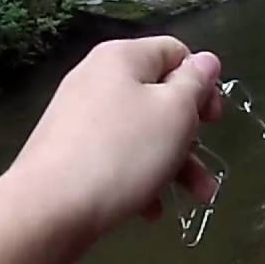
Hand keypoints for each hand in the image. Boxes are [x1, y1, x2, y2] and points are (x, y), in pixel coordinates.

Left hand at [9, 37, 222, 235]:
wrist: (49, 208)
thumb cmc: (122, 153)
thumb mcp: (174, 114)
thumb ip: (195, 84)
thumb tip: (205, 61)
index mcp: (122, 58)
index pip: (175, 53)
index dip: (203, 83)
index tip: (215, 120)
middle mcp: (97, 80)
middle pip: (159, 98)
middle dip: (191, 135)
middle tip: (206, 164)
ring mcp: (79, 118)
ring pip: (141, 134)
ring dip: (174, 165)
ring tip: (198, 199)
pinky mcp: (69, 153)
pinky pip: (116, 157)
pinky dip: (139, 178)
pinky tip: (150, 211)